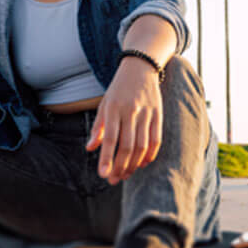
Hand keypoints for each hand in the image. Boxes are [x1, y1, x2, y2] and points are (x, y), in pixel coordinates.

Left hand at [86, 57, 162, 183]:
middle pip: (127, 146)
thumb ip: (97, 128)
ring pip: (142, 145)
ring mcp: (146, 112)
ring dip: (134, 164)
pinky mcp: (158, 114)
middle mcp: (130, 111)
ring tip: (125, 174)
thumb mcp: (104, 104)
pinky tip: (143, 164)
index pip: (110, 138)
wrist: (140, 67)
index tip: (103, 175)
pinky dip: (150, 154)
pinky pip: (156, 139)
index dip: (107, 158)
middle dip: (120, 166)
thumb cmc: (118, 89)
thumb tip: (89, 149)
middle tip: (114, 180)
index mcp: (113, 108)